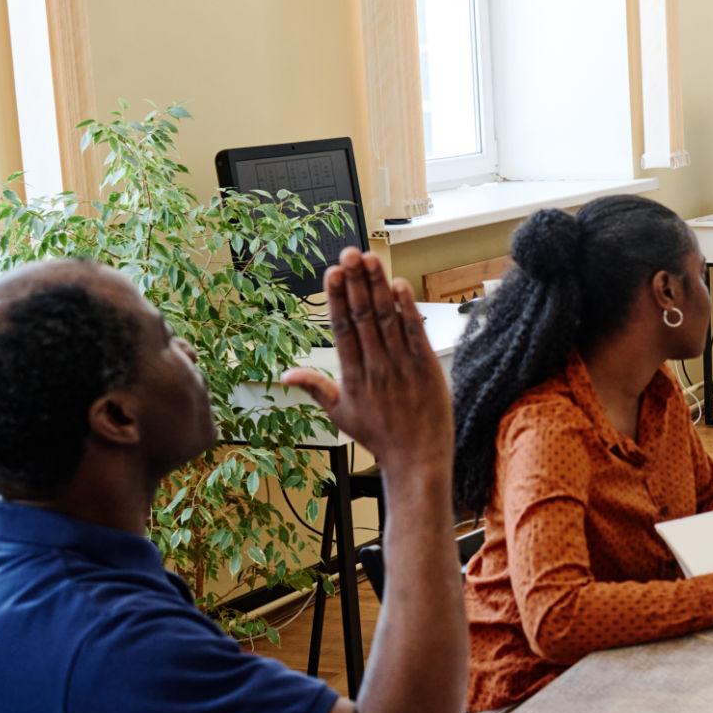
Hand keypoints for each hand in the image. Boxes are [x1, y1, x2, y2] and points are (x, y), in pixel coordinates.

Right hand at [280, 248, 452, 472]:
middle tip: (350, 253)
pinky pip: (415, 333)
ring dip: (379, 286)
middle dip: (355, 283)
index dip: (336, 299)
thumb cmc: (379, 436)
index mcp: (352, 376)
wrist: (417, 459)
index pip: (341, 329)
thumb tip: (285, 374)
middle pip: (363, 317)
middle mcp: (375, 367)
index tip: (332, 273)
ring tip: (371, 259)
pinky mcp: (427, 368)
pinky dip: (407, 309)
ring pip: (387, 319)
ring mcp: (401, 366)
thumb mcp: (340, 414)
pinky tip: (399, 285)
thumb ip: (315, 387)